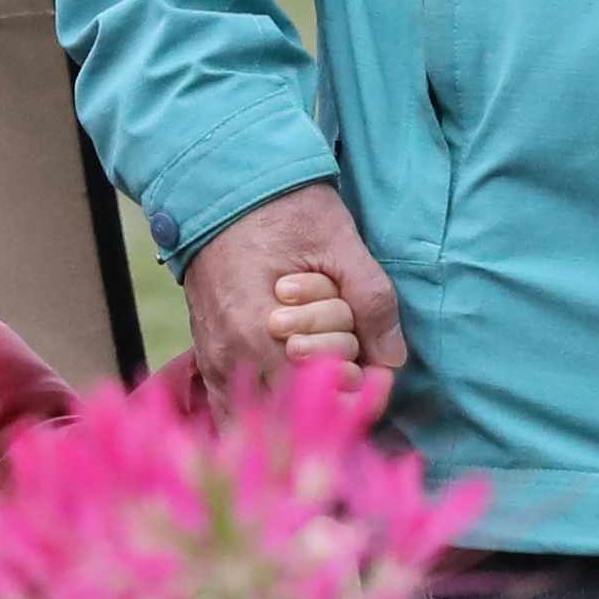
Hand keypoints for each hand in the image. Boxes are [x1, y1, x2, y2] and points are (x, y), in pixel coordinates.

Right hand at [182, 182, 400, 401]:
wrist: (223, 184)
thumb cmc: (285, 208)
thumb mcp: (340, 243)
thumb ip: (371, 301)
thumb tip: (392, 359)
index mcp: (262, 329)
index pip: (320, 389)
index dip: (356, 380)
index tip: (365, 357)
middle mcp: (231, 354)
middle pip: (293, 406)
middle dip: (325, 386)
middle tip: (339, 350)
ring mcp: (213, 359)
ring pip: (260, 414)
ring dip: (293, 398)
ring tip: (315, 365)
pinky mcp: (206, 355)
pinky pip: (230, 404)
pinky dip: (263, 402)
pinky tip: (284, 382)